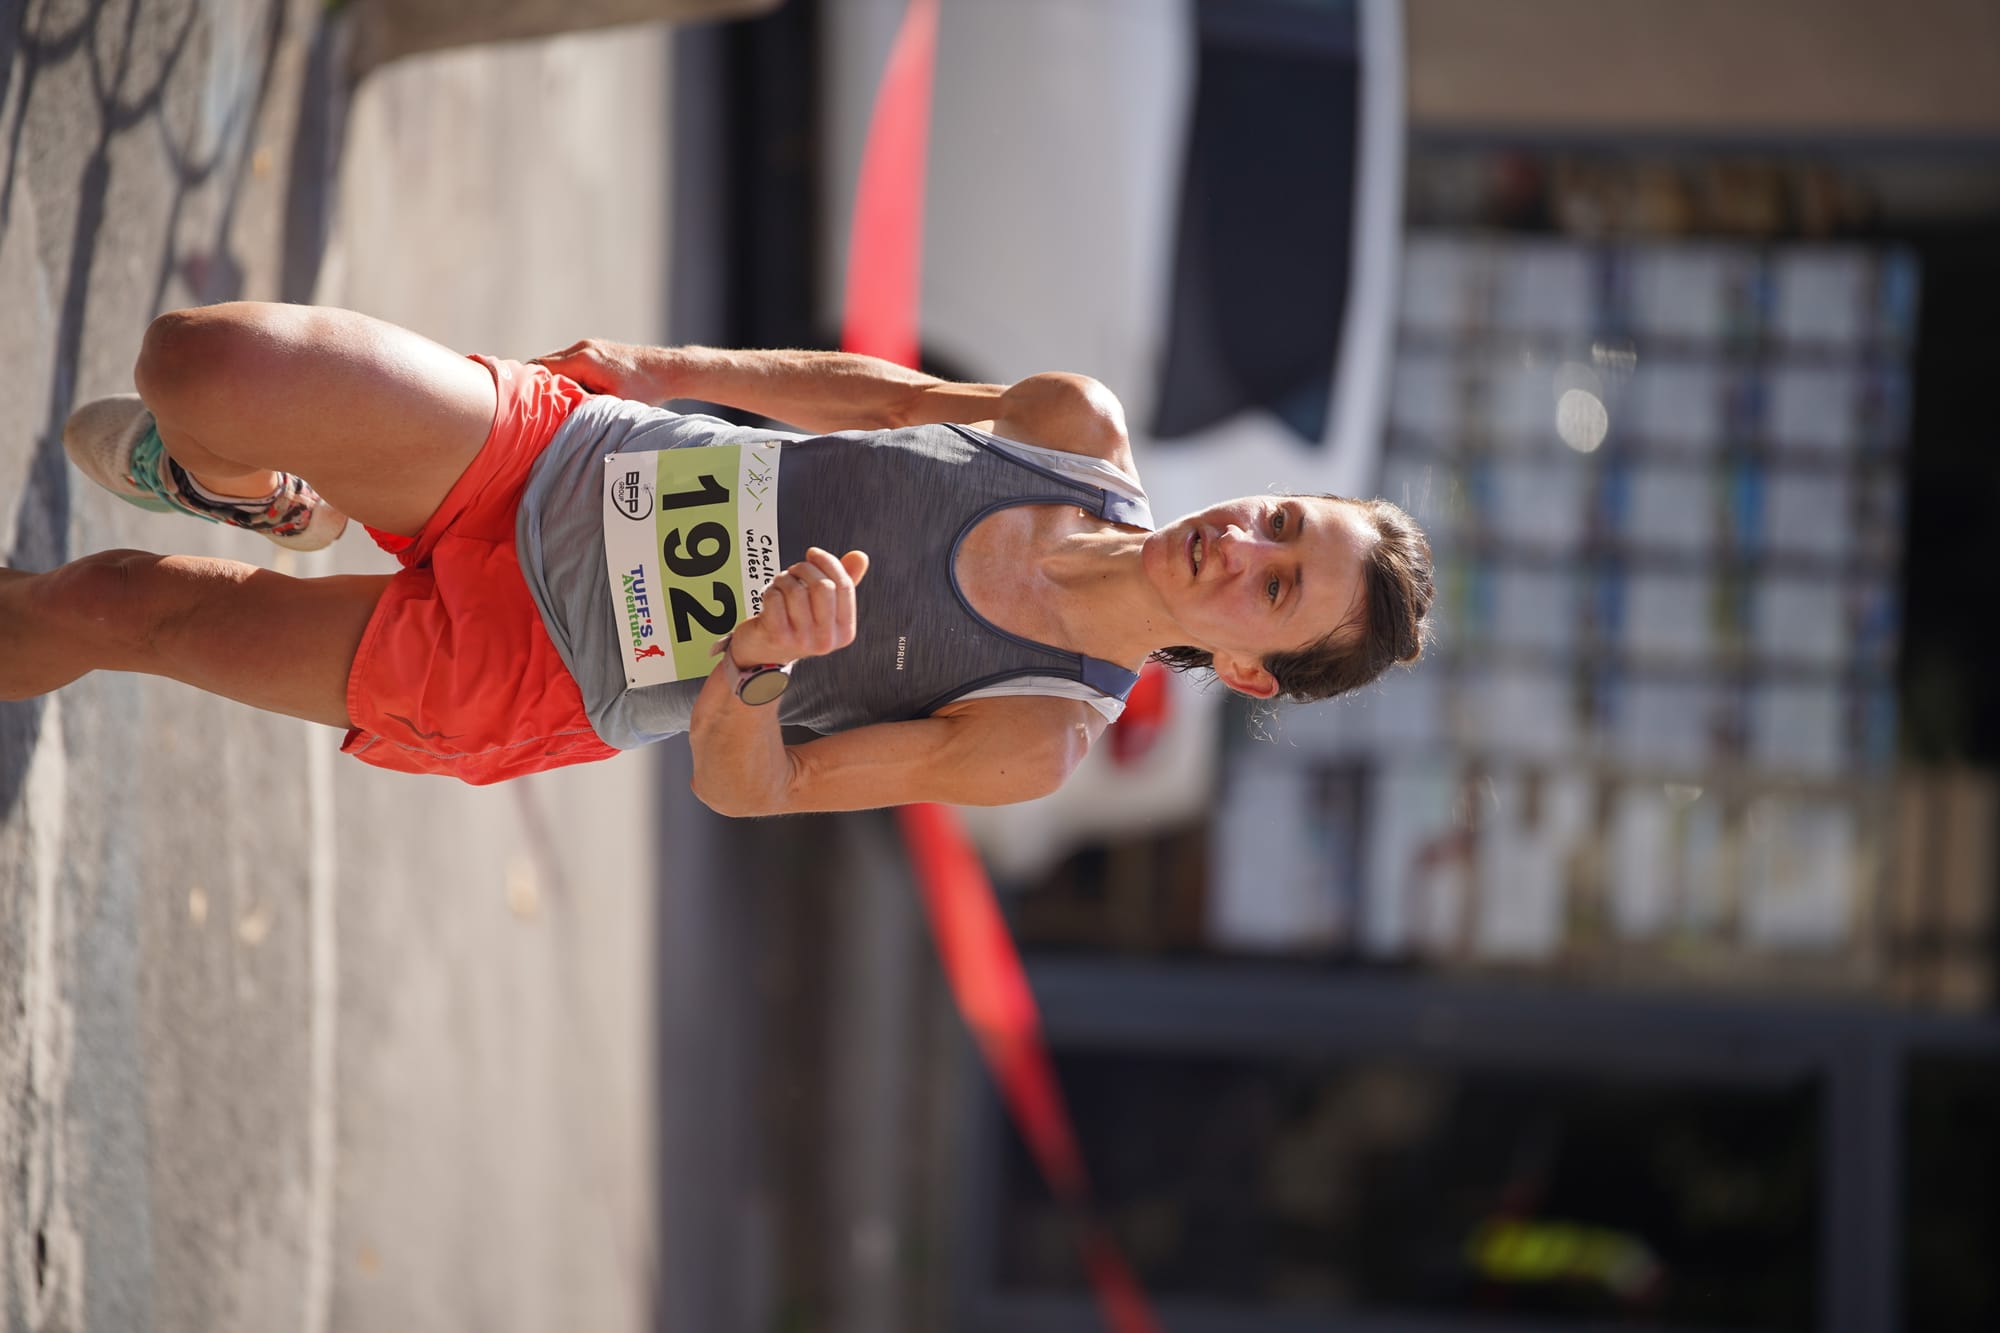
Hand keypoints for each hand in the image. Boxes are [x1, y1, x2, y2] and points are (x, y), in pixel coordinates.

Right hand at [530, 339, 663, 400]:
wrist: (667, 370)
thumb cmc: (645, 389)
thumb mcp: (613, 405)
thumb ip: (584, 407)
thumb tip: (560, 421)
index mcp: (583, 359)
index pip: (540, 367)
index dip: (529, 385)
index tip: (524, 403)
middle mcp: (582, 347)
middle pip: (543, 364)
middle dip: (538, 385)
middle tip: (534, 408)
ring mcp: (588, 346)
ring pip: (555, 363)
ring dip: (552, 381)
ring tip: (553, 404)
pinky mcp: (594, 350)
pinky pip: (568, 363)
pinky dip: (564, 377)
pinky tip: (570, 395)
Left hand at [725, 548, 869, 666]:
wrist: (765, 650)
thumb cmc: (797, 622)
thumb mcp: (825, 606)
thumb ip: (844, 581)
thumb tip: (860, 557)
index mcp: (845, 631)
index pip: (844, 586)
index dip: (828, 563)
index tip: (813, 554)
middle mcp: (826, 640)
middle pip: (823, 586)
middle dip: (805, 569)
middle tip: (795, 570)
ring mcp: (801, 640)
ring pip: (796, 590)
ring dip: (784, 579)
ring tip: (781, 583)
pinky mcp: (777, 636)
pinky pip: (775, 598)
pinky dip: (770, 590)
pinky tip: (770, 596)